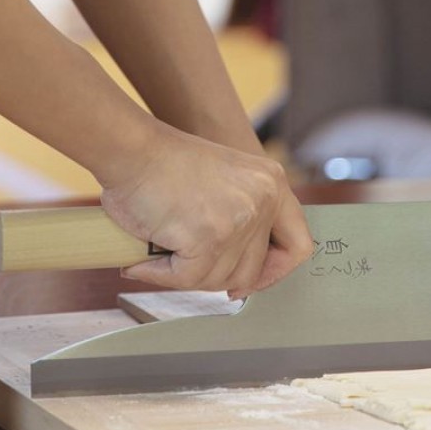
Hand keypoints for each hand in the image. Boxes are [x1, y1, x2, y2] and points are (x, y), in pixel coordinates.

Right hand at [97, 120, 312, 298]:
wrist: (131, 148)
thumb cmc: (162, 163)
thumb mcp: (225, 179)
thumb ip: (243, 214)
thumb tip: (242, 275)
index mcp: (271, 182)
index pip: (299, 244)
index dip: (275, 271)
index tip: (251, 281)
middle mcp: (262, 200)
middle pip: (251, 271)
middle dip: (216, 276)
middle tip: (187, 264)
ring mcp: (238, 221)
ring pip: (218, 279)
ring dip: (184, 274)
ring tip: (160, 252)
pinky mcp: (208, 239)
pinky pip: (186, 279)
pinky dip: (160, 275)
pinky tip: (144, 261)